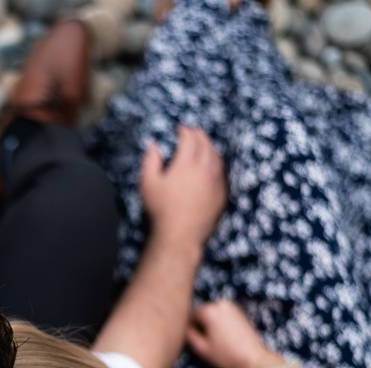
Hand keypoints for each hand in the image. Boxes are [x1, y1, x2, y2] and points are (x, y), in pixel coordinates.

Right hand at [140, 126, 226, 249]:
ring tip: (203, 145)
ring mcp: (216, 182)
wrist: (180, 235)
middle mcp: (204, 170)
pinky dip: (217, 163)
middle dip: (199, 135)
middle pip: (206, 144)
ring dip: (210, 147)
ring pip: (217, 157)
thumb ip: (150, 161)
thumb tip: (154, 146)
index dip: (185, 130)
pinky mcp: (221, 194)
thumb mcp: (148, 183)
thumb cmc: (161, 210)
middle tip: (192, 133)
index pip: (190, 138)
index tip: (180, 129)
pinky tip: (211, 166)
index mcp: (186, 164)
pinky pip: (222, 172)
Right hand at [187, 300, 282, 367]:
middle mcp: (220, 304)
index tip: (191, 339)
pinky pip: (222, 315)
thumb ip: (188, 334)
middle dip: (200, 324)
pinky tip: (224, 337)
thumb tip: (184, 327)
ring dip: (210, 323)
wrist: (254, 358)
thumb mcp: (201, 348)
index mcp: (209, 310)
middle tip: (203, 340)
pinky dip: (219, 323)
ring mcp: (231, 306)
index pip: (189, 314)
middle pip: (201, 312)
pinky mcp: (239, 312)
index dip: (188, 327)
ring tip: (215, 340)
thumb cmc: (227, 355)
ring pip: (212, 313)